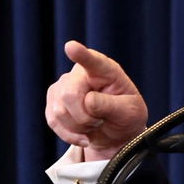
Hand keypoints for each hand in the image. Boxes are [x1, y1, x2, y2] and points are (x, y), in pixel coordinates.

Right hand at [44, 40, 148, 160]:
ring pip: (60, 111)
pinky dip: (70, 135)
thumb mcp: (129, 112)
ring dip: (80, 127)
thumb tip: (87, 102)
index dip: (81, 55)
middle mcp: (80, 73)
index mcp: (104, 69)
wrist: (116, 131)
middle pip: (69, 95)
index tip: (71, 47)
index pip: (92, 61)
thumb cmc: (126, 115)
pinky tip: (84, 136)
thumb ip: (111, 105)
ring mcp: (63, 86)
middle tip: (100, 121)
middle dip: (85, 117)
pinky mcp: (53, 101)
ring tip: (95, 124)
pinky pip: (54, 121)